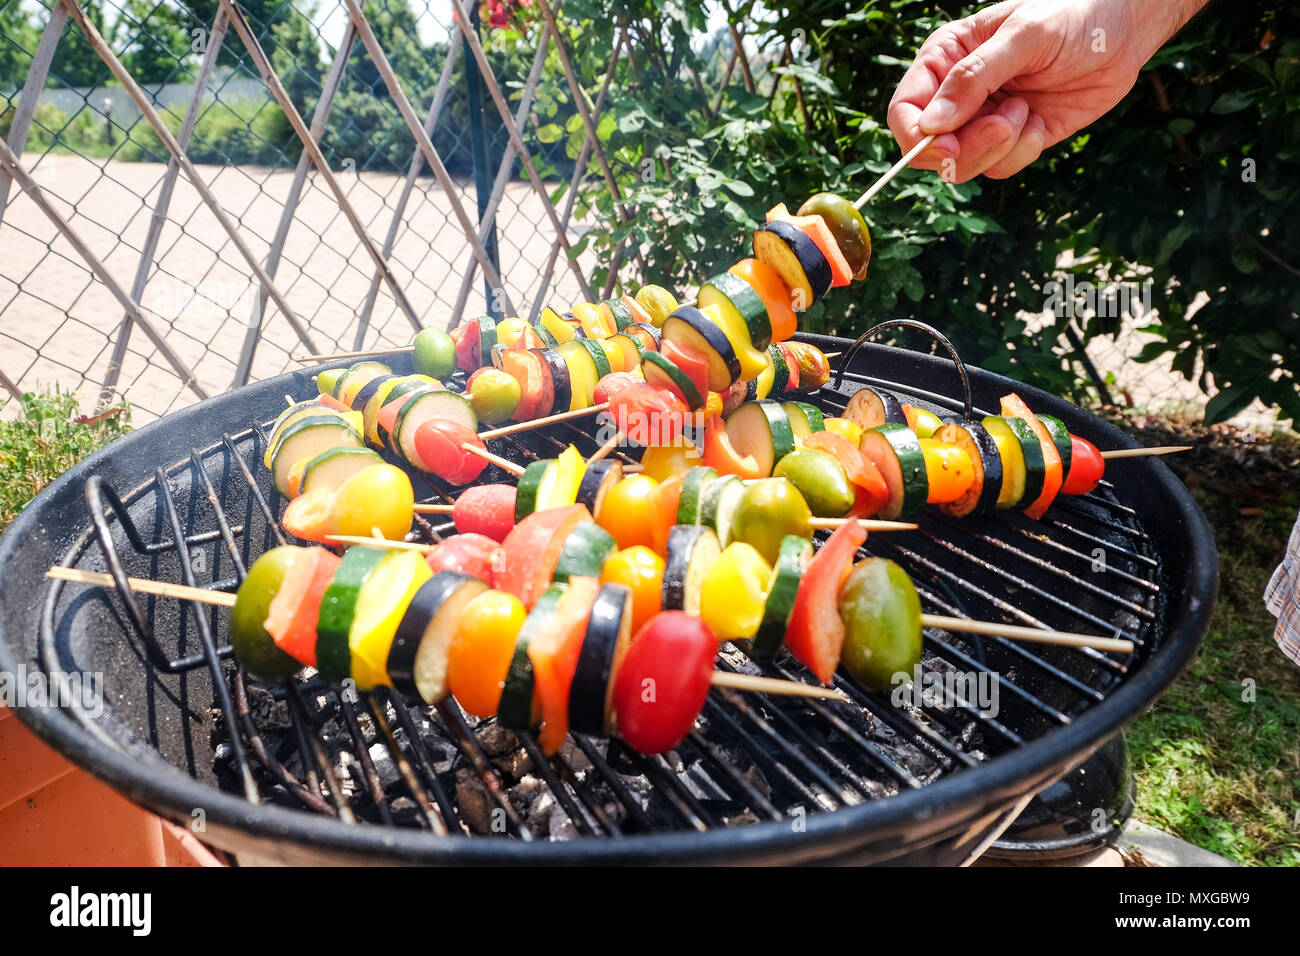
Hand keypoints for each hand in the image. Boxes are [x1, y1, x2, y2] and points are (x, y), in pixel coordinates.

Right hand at [888, 0, 1204, 181]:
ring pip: (964, 166)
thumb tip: (932, 125)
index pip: (905, 112)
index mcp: (943, 61)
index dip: (917, 138)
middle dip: (965, 148)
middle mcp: (956, 96)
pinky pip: (1000, 168)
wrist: (1122, 31)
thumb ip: (974, 77)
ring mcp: (982, 122)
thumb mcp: (1023, 36)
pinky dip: (1022, 151)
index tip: (947, 146)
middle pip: (930, 150)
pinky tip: (1039, 121)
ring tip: (1026, 112)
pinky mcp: (1011, 142)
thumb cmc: (1072, 15)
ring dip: (998, 147)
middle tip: (1005, 126)